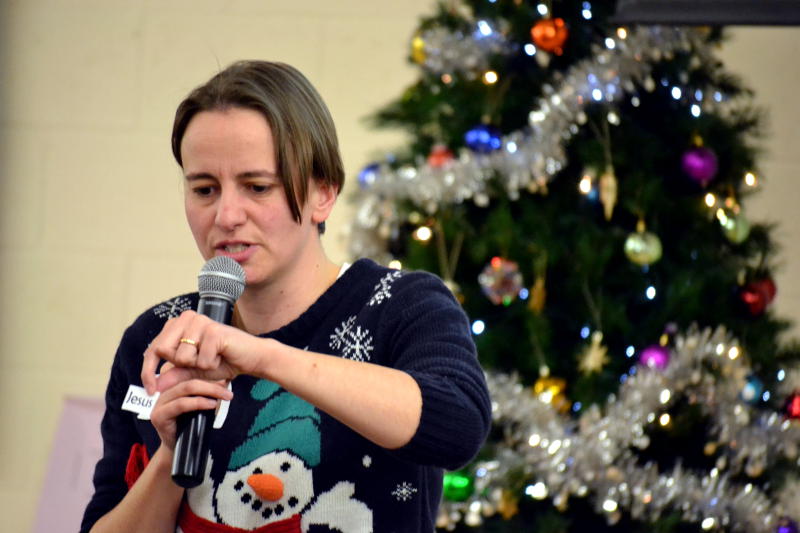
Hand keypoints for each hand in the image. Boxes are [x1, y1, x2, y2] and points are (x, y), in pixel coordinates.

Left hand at [141, 310, 269, 395]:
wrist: (251, 358)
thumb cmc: (224, 361)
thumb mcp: (194, 371)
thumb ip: (175, 374)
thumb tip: (156, 385)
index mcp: (178, 324)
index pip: (154, 348)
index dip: (148, 371)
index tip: (150, 391)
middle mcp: (187, 318)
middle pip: (163, 350)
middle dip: (180, 366)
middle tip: (200, 364)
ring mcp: (200, 322)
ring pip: (182, 357)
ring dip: (198, 366)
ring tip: (213, 358)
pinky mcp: (213, 331)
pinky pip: (201, 360)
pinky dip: (211, 366)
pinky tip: (222, 356)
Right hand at [149, 363, 232, 450]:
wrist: (179, 450)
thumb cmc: (190, 426)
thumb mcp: (199, 405)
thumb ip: (206, 392)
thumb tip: (224, 380)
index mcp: (171, 386)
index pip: (189, 374)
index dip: (208, 375)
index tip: (227, 381)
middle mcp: (162, 392)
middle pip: (189, 380)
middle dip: (212, 385)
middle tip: (228, 392)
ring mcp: (159, 403)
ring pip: (186, 389)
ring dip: (209, 391)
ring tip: (224, 397)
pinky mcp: (159, 416)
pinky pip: (181, 404)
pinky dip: (198, 402)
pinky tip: (211, 404)